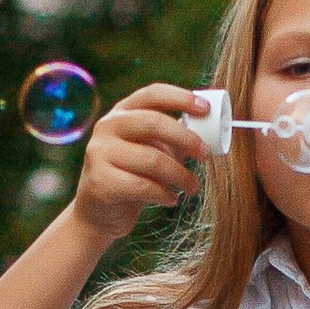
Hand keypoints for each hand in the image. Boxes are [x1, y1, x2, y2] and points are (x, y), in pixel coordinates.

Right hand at [70, 87, 209, 253]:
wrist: (99, 214)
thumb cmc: (133, 177)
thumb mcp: (153, 152)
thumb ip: (174, 140)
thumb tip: (211, 132)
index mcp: (122, 113)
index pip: (152, 94)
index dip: (181, 98)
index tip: (206, 110)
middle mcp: (107, 127)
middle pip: (153, 122)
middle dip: (186, 138)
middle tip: (206, 154)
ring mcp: (100, 153)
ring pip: (152, 159)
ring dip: (180, 175)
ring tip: (192, 187)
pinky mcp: (100, 181)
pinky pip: (143, 186)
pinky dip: (164, 194)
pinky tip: (171, 200)